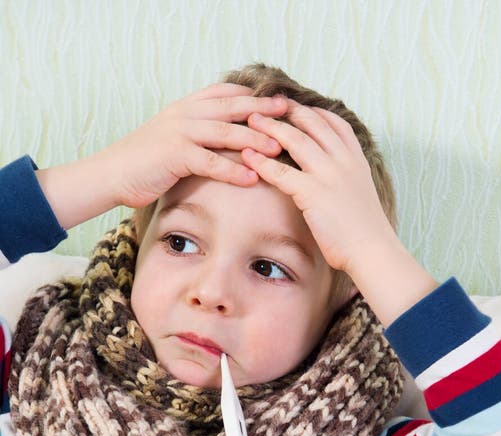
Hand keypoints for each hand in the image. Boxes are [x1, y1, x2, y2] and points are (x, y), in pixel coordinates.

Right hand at [104, 83, 287, 206]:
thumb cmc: (146, 163)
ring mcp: (180, 132)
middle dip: (263, 110)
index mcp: (187, 107)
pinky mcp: (175, 154)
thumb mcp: (175, 140)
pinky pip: (211, 161)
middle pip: (233, 107)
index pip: (227, 93)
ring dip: (255, 140)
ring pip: (226, 132)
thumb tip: (229, 141)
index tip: (280, 101)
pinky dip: (234, 170)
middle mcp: (186, 113)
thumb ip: (200, 135)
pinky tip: (253, 178)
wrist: (111, 173)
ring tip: (280, 148)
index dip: (254, 96)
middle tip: (291, 114)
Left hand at [240, 99, 394, 277]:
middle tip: (264, 106)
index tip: (292, 106)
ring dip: (270, 128)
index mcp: (356, 158)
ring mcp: (328, 174)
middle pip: (311, 123)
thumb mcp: (360, 192)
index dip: (310, 110)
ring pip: (295, 140)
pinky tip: (248, 156)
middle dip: (286, 112)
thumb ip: (345, 177)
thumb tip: (329, 176)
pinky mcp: (312, 194)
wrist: (372, 250)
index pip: (332, 122)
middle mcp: (343, 160)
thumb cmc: (364, 230)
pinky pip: (281, 172)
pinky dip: (262, 162)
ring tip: (251, 121)